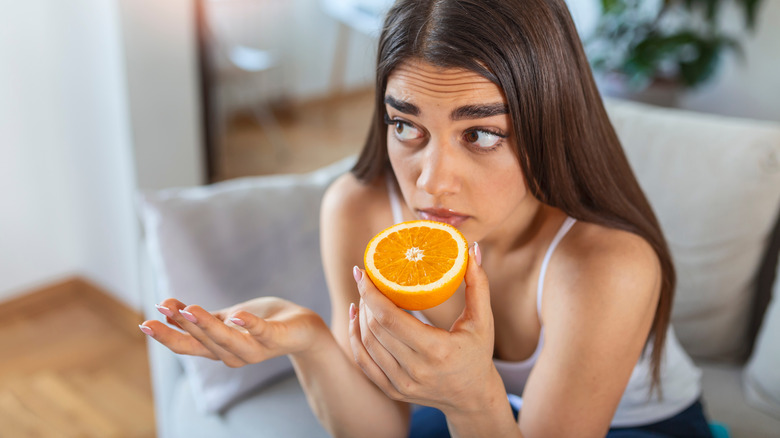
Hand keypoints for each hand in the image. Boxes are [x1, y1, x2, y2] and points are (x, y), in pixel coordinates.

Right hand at [140, 296, 326, 367]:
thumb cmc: (263, 322)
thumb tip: (166, 307)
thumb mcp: (227, 318)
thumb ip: (201, 319)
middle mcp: (235, 355)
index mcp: (220, 349)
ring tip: (189, 309)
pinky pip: (262, 332)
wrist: (303, 328)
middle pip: (204, 342)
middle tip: (161, 309)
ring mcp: (257, 348)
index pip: (189, 346)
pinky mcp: (277, 337)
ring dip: (208, 325)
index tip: (145, 323)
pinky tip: (237, 314)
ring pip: (228, 339)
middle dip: (182, 326)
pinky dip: (250, 325)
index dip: (168, 336)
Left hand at [349, 243, 497, 413]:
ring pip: (366, 344)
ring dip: (360, 316)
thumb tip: (472, 248)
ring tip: (363, 295)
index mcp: (437, 350)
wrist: (473, 398)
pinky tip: (356, 319)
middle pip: (375, 328)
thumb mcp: (483, 321)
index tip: (363, 271)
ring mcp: (401, 384)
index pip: (390, 318)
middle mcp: (415, 370)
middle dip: (365, 299)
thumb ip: (478, 285)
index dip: (371, 293)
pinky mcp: (393, 391)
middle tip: (365, 278)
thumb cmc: (478, 354)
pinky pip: (364, 363)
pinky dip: (355, 339)